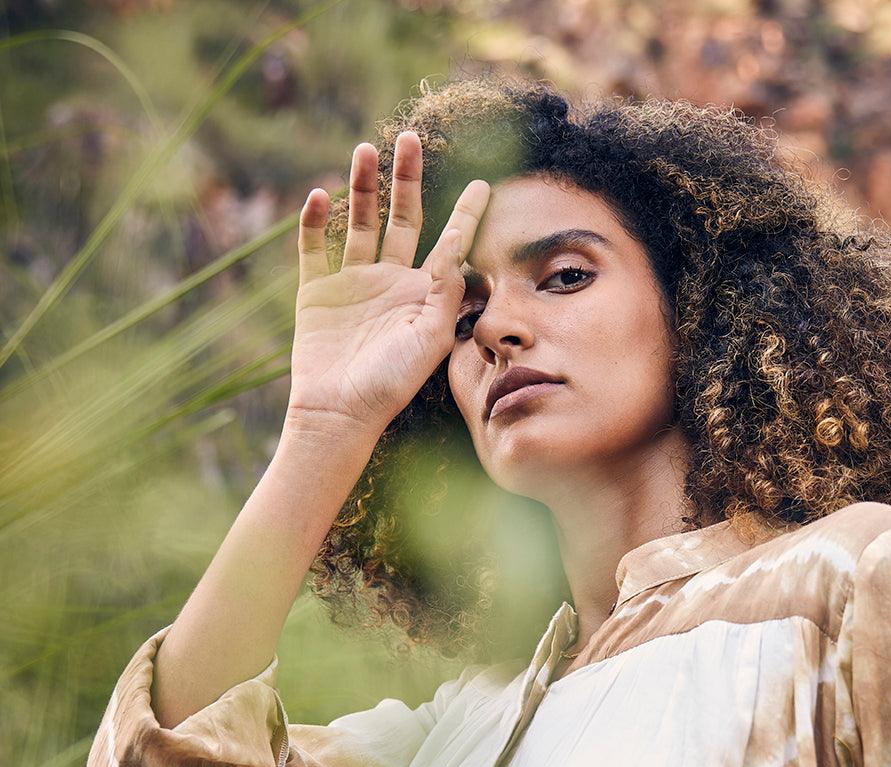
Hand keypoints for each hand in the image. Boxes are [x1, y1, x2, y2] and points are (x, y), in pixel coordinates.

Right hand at [286, 132, 489, 440]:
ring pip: (359, 223)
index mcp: (422, 294)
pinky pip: (314, 248)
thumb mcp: (430, 340)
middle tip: (409, 139)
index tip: (485, 184)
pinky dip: (313, 222)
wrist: (340, 412)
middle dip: (406, 179)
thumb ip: (447, 295)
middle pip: (401, 219)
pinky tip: (319, 195)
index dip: (466, 214)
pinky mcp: (317, 291)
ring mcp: (352, 284)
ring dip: (362, 187)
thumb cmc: (391, 384)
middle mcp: (389, 282)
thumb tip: (463, 253)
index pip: (449, 244)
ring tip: (365, 150)